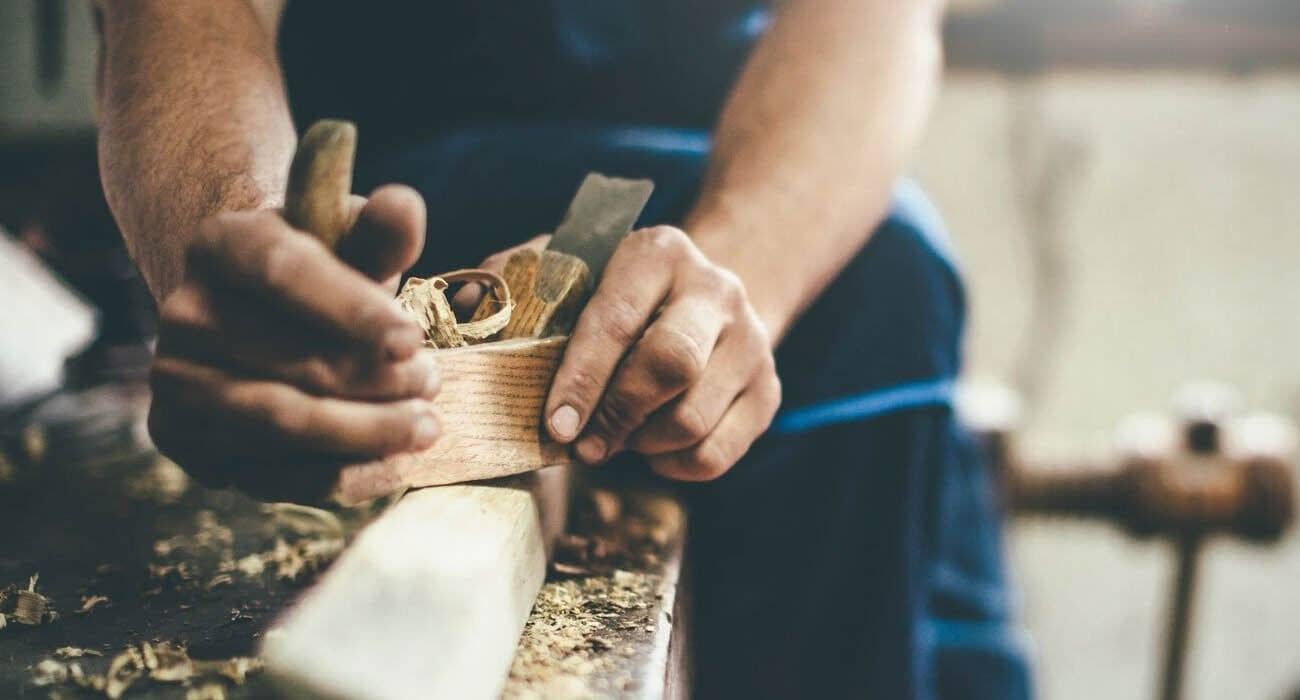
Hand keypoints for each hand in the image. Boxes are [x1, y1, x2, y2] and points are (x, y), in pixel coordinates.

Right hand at [148, 186, 440, 501]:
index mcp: (221, 243)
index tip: (413, 340)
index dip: (353, 311)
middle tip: (433, 382)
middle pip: (293, 360)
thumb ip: (380, 231)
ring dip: (369, 431)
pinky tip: (395, 462)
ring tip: (426, 423)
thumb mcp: (351, 242)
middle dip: (378, 379)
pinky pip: (273, 476)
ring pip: (285, 422)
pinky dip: (344, 476)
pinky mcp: (184, 440)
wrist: (258, 316)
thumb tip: (403, 205)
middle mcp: (183, 313)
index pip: (285, 273)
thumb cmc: (322, 276)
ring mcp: (176, 381)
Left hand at [540, 226, 781, 480]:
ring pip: (693, 419)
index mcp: (658, 253)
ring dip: (642, 443)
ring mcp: (751, 341)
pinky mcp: (767, 390)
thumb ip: (518, 283)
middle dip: (617, 414)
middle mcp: (716, 290)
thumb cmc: (615, 297)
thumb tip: (465, 310)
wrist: (704, 300)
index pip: (616, 320)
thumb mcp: (570, 272)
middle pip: (672, 365)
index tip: (554, 424)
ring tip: (618, 435)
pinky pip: (715, 454)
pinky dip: (674, 466)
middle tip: (583, 444)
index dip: (581, 379)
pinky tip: (652, 447)